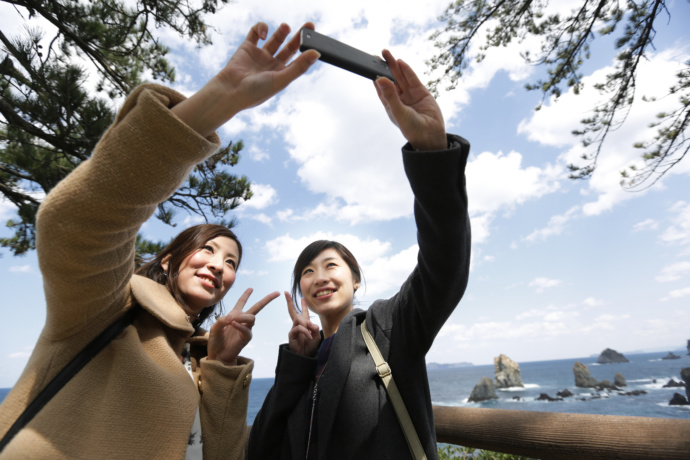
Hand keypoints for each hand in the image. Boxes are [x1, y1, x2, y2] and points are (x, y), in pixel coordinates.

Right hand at [172, 22, 319, 136]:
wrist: (230, 91)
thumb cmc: (256, 91)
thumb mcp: (281, 79)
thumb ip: (299, 66)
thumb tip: (317, 53)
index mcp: (282, 74)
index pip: (299, 59)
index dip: (307, 48)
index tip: (314, 37)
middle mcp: (273, 65)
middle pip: (290, 47)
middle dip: (298, 37)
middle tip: (309, 25)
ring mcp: (260, 56)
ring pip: (275, 39)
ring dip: (282, 32)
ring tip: (285, 27)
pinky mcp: (247, 47)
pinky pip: (255, 33)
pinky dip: (260, 28)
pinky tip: (263, 32)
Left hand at [207, 288, 279, 365]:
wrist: (217, 355)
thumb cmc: (216, 341)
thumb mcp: (214, 328)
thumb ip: (221, 320)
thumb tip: (231, 318)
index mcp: (234, 315)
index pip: (242, 302)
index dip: (246, 295)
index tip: (251, 288)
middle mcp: (242, 320)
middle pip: (257, 307)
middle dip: (267, 299)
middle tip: (277, 292)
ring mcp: (246, 328)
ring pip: (251, 317)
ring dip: (241, 317)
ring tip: (231, 320)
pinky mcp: (246, 337)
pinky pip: (246, 329)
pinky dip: (239, 325)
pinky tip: (232, 323)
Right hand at [285, 292, 320, 356]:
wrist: (305, 356)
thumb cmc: (311, 347)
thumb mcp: (316, 336)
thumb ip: (314, 328)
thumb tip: (309, 323)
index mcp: (305, 324)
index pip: (303, 313)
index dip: (303, 305)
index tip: (302, 298)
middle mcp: (298, 325)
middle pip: (293, 311)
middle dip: (290, 302)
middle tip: (285, 293)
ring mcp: (294, 329)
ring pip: (298, 318)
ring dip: (305, 323)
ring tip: (309, 332)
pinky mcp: (291, 335)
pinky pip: (298, 328)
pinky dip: (304, 331)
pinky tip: (308, 336)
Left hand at [374, 50, 445, 150]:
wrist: (431, 135)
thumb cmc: (412, 129)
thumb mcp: (398, 111)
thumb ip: (390, 95)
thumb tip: (380, 79)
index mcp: (390, 105)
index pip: (381, 88)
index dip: (376, 77)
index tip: (369, 65)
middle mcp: (400, 99)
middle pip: (391, 79)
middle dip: (385, 67)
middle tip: (378, 54)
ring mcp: (410, 95)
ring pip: (401, 77)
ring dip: (394, 66)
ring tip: (386, 54)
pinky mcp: (421, 93)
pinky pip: (412, 79)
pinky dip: (407, 70)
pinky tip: (400, 62)